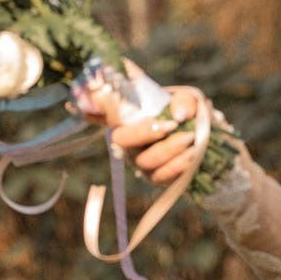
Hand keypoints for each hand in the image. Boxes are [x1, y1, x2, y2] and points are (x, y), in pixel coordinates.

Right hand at [85, 62, 208, 186]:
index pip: (101, 112)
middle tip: (170, 125)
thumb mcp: (188, 102)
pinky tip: (193, 153)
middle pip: (122, 139)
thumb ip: (182, 102)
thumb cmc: (187, 115)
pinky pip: (161, 175)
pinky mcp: (155, 177)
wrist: (204, 141)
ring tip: (191, 137)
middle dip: (144, 132)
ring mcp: (139, 161)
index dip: (88, 108)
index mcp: (128, 118)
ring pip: (145, 160)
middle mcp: (128, 141)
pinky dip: (178, 164)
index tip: (76, 103)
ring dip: (169, 148)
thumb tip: (179, 115)